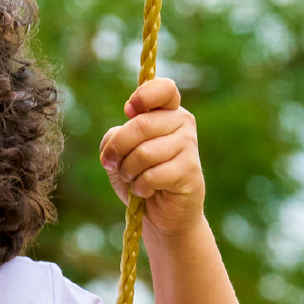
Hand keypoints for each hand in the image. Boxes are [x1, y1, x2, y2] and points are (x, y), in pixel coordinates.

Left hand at [99, 77, 203, 236]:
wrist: (163, 215)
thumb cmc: (141, 178)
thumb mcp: (120, 155)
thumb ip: (114, 138)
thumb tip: (116, 136)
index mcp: (167, 111)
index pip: (164, 89)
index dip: (143, 97)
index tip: (128, 111)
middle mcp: (182, 122)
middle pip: (141, 125)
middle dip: (118, 149)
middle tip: (113, 164)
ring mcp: (189, 145)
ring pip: (144, 153)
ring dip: (128, 171)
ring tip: (134, 179)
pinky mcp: (190, 170)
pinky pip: (152, 175)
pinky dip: (140, 187)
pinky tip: (147, 191)